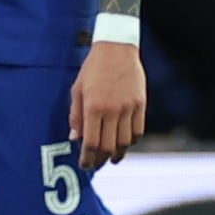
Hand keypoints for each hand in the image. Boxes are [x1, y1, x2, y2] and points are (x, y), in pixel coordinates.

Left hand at [69, 41, 145, 169]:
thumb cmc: (93, 68)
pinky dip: (131, 141)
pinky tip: (124, 143)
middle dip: (100, 160)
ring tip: (110, 158)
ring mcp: (128, 108)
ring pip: (125, 142)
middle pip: (108, 147)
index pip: (90, 143)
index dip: (87, 159)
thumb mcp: (77, 90)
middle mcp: (112, 110)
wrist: (117, 48)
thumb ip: (75, 116)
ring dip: (117, 154)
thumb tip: (74, 139)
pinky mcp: (140, 104)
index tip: (84, 166)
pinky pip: (138, 131)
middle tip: (95, 165)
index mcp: (93, 107)